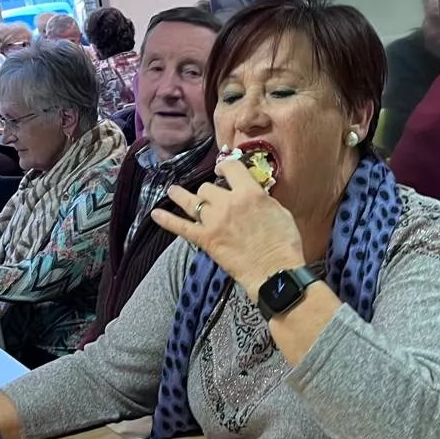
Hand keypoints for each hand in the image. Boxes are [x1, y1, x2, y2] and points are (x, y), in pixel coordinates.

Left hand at [151, 159, 305, 301]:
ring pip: (192, 201)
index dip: (224, 166)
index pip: (231, 167)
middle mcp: (228, 202)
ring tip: (173, 191)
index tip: (222, 169)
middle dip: (210, 192)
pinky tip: (155, 214)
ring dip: (182, 196)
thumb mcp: (280, 211)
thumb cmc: (284, 243)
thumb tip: (252, 195)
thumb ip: (261, 199)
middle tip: (213, 199)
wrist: (274, 272)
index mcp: (249, 192)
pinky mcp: (206, 239)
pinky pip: (181, 227)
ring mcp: (214, 221)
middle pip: (208, 188)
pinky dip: (166, 220)